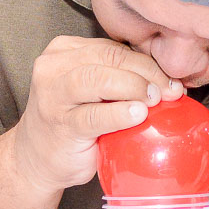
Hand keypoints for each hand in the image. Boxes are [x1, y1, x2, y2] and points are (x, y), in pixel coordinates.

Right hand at [10, 36, 182, 193]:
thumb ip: (117, 77)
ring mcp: (53, 96)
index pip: (112, 48)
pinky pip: (94, 115)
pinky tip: (138, 115)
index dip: (147, 62)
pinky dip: (120, 114)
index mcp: (64, 51)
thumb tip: (167, 81)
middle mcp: (53, 68)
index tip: (171, 80)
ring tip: (153, 100)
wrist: (36, 159)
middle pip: (109, 58)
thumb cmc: (71, 122)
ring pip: (97, 79)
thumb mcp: (91, 90)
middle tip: (168, 91)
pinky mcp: (60, 125)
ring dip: (133, 87)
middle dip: (145, 73)